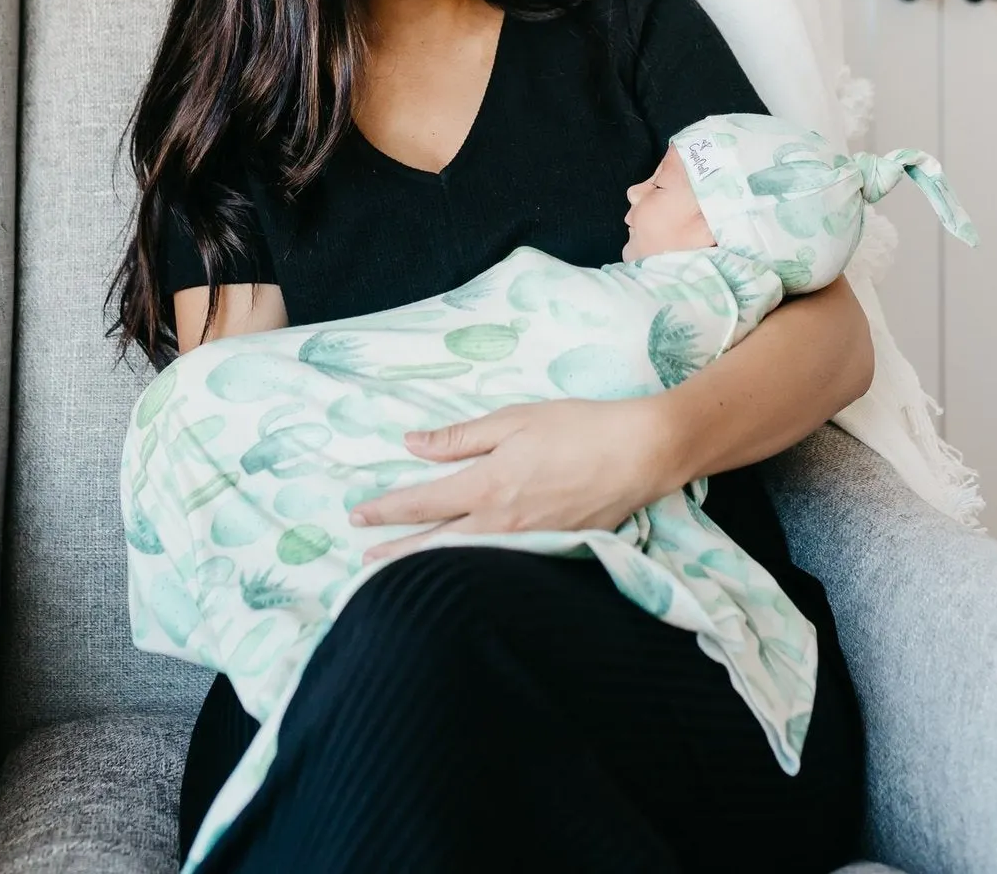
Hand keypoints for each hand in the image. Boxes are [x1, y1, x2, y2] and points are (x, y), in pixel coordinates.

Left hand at [349, 395, 682, 565]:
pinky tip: (461, 575)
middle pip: (435, 544)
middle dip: (396, 553)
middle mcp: (500, 523)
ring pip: (464, 561)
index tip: (357, 515)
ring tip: (398, 576)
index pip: (422, 503)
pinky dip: (470, 572)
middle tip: (363, 565)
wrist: (639, 454)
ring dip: (428, 567)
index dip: (386, 510)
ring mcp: (526, 543)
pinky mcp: (550, 551)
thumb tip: (411, 444)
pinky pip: (499, 567)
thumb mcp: (514, 420)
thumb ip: (461, 437)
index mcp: (486, 486)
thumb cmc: (577, 428)